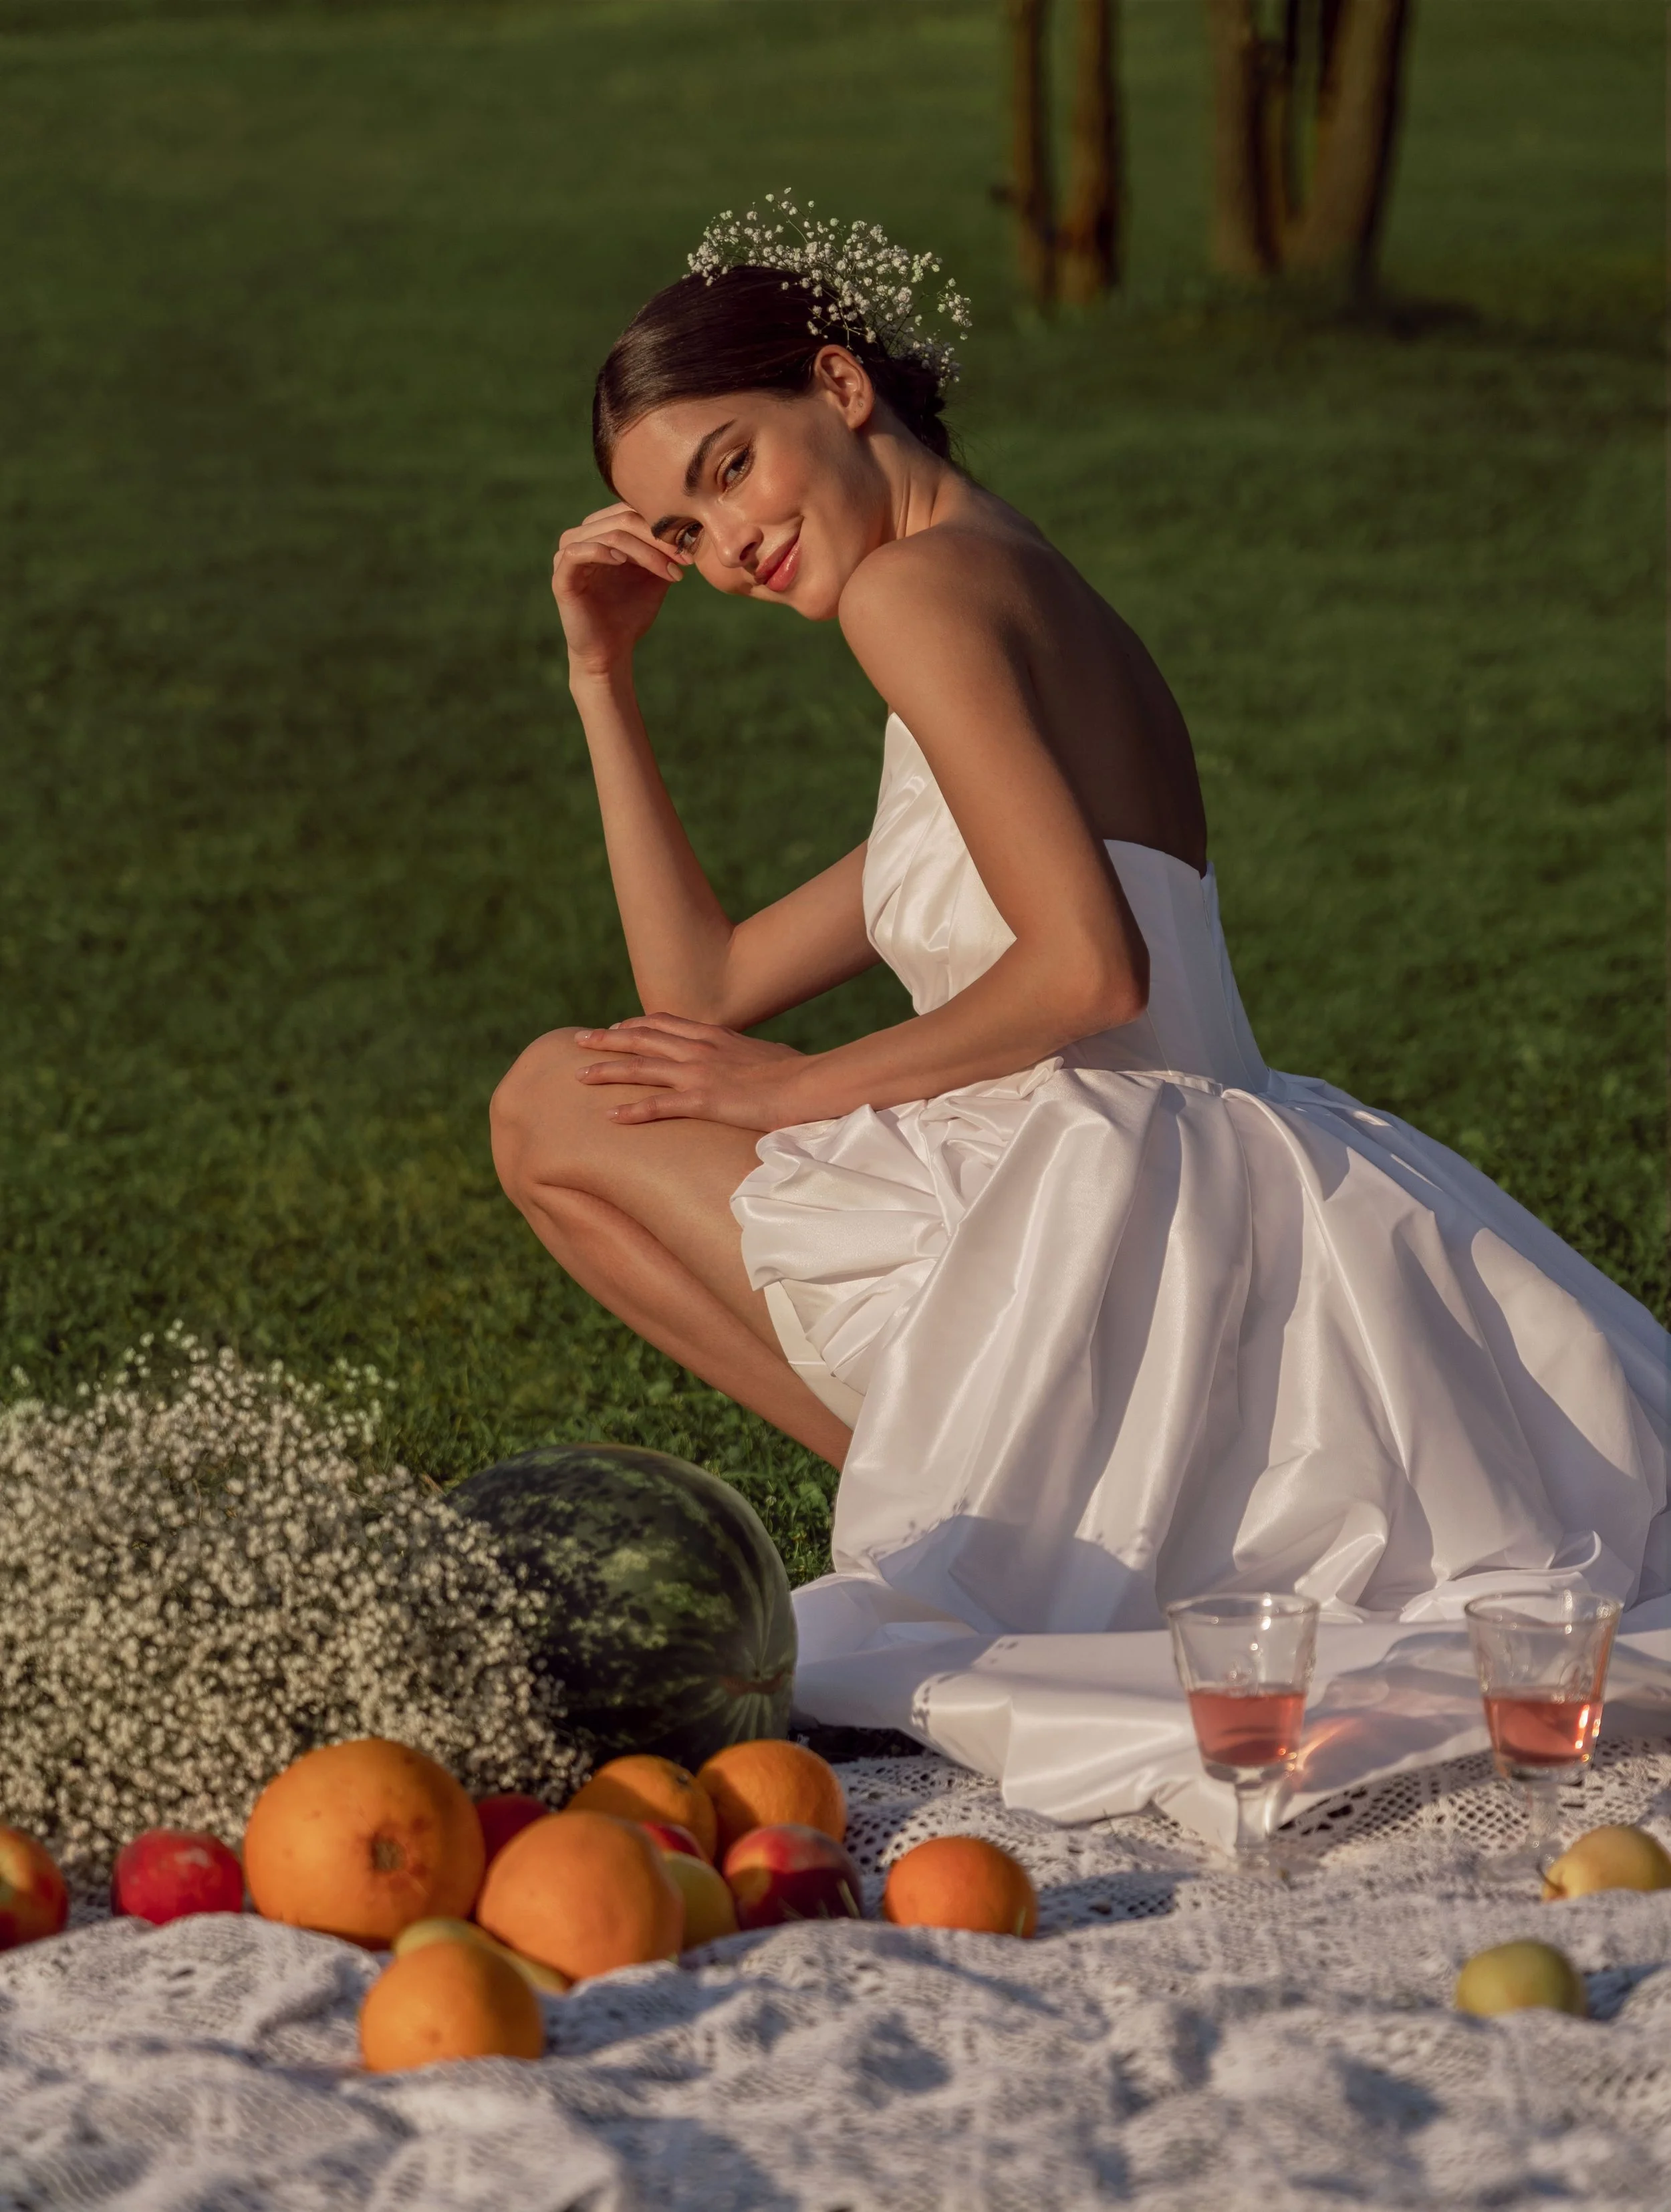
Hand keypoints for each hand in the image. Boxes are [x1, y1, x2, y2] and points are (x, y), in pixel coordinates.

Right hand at [553, 504, 692, 677]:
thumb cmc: (631, 613)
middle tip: (684, 559)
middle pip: (622, 521)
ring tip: (668, 569)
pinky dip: (602, 552)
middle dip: (658, 539)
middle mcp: (582, 537)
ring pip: (608, 535)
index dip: (663, 526)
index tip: (692, 549)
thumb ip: (664, 550)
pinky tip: (624, 562)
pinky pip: (578, 552)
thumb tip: (690, 527)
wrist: (611, 652)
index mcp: (602, 532)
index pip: (632, 512)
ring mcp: (568, 555)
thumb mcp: (655, 576)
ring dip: (643, 551)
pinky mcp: (561, 576)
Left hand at [574, 1015, 805, 1130]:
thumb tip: (757, 1061)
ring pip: (641, 1067)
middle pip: (643, 1038)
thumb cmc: (799, 1073)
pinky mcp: (704, 1100)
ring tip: (578, 1076)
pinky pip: (658, 1105)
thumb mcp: (769, 1056)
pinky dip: (631, 1110)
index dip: (637, 1024)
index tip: (616, 1027)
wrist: (810, 1084)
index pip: (666, 1023)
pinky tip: (609, 1116)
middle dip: (607, 1039)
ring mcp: (699, 1073)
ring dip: (607, 1070)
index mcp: (715, 1035)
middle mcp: (700, 1048)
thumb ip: (751, 1056)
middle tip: (579, 1040)